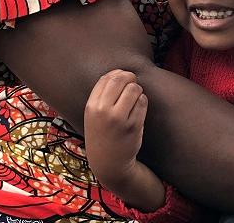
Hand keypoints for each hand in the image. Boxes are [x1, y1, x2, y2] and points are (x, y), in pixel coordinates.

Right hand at [83, 69, 148, 187]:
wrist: (109, 162)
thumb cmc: (102, 134)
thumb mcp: (93, 114)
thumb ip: (102, 94)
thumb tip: (119, 71)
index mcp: (91, 106)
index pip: (107, 78)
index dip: (117, 73)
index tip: (122, 78)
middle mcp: (104, 111)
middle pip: (121, 79)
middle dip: (130, 78)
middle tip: (132, 83)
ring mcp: (119, 119)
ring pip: (134, 89)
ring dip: (138, 90)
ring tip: (135, 98)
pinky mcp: (134, 126)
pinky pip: (143, 102)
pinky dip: (142, 102)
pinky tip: (138, 109)